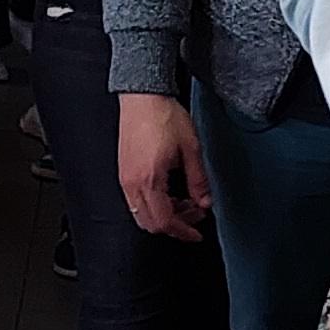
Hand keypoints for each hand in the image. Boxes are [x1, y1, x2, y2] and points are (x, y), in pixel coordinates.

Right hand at [119, 92, 213, 239]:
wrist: (143, 96)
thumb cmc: (163, 116)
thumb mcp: (191, 149)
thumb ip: (199, 180)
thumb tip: (205, 202)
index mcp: (149, 179)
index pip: (164, 221)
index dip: (183, 232)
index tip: (196, 233)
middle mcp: (132, 183)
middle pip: (150, 224)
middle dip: (175, 225)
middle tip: (194, 214)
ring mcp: (125, 178)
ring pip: (142, 214)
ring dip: (164, 215)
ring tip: (184, 201)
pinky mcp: (124, 172)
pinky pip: (136, 201)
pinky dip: (154, 204)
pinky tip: (169, 192)